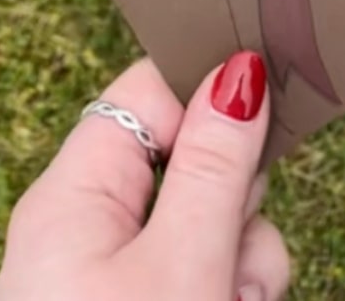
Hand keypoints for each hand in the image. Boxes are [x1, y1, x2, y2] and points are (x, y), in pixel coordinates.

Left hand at [0, 53, 288, 300]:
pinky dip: (234, 286)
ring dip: (245, 254)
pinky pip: (203, 269)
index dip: (211, 85)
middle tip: (241, 246)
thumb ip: (215, 166)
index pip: (149, 93)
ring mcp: (112, 275)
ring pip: (210, 221)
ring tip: (239, 298)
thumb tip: (242, 67)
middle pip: (190, 160)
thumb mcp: (183, 263)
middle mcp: (85, 229)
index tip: (274, 86)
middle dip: (238, 197)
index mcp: (70, 197)